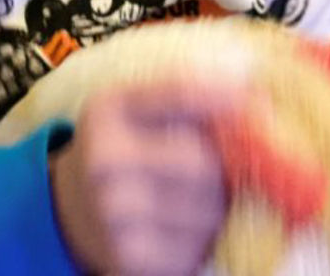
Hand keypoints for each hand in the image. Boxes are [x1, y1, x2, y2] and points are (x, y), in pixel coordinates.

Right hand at [49, 83, 230, 275]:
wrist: (73, 208)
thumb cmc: (123, 148)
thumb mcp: (136, 107)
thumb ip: (184, 91)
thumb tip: (247, 72)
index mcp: (107, 109)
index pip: (175, 92)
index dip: (219, 92)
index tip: (255, 94)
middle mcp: (103, 159)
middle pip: (201, 161)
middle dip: (221, 166)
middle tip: (219, 165)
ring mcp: (113, 213)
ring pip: (207, 210)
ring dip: (217, 206)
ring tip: (194, 198)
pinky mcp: (132, 260)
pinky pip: (197, 248)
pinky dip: (202, 239)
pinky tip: (182, 227)